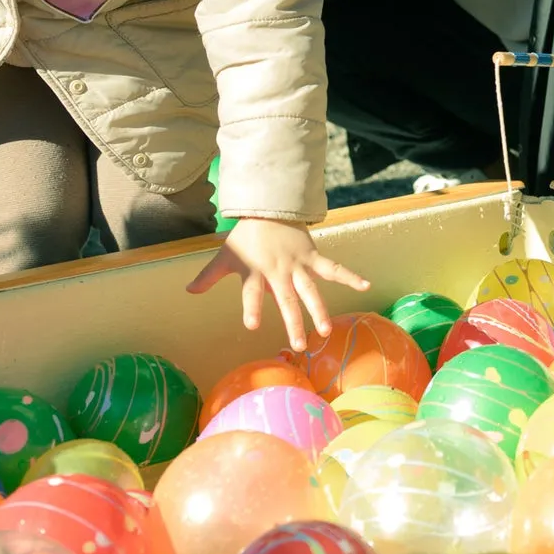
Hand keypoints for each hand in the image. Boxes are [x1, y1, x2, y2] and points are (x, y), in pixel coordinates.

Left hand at [186, 218, 371, 351]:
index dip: (252, 307)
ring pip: (311, 290)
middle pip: (287, 299)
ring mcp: (298, 265)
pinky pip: (333, 268)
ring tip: (325, 330)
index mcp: (256, 272)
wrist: (270, 208)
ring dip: (319, 310)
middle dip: (293, 322)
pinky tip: (366, 285)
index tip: (252, 325)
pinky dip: (350, 276)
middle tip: (299, 345)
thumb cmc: (247, 237)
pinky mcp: (313, 257)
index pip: (252, 293)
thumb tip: (188, 291)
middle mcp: (278, 271)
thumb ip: (208, 276)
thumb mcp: (226, 256)